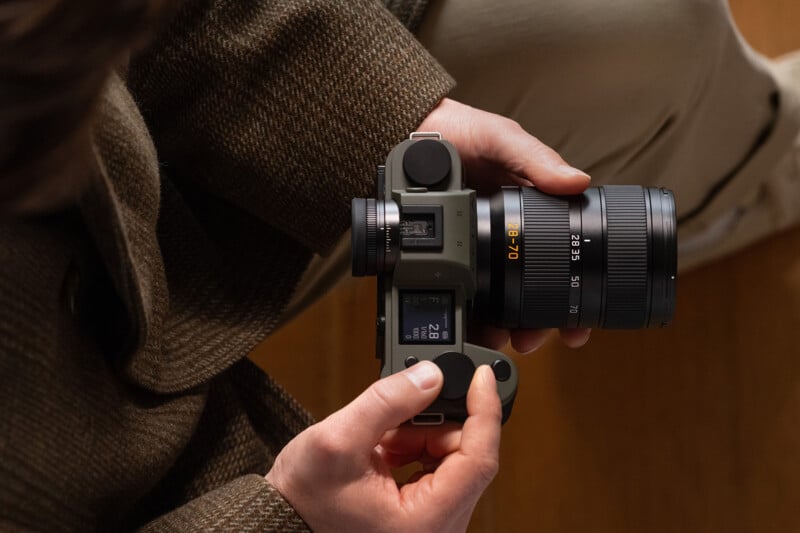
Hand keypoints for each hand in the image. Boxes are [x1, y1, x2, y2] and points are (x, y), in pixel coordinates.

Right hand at [266, 362, 500, 532]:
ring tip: (381, 441)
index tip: (481, 376)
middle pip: (466, 455)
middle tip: (393, 421)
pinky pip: (437, 468)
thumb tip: (432, 375)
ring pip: (451, 458)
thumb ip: (388, 402)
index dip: (484, 411)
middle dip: (433, 425)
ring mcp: (434, 522)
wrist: (282, 523)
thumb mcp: (339, 440)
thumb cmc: (304, 500)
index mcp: (426, 521)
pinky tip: (385, 450)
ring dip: (420, 436)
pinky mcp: (425, 514)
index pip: (479, 459)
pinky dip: (414, 448)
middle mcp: (439, 527)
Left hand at [418, 98, 592, 351]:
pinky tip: (470, 328)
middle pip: (528, 291)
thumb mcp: (501, 139)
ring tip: (501, 338)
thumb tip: (576, 183)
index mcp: (526, 214)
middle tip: (532, 338)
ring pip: (494, 301)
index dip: (573, 295)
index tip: (577, 324)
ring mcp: (472, 250)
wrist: (404, 130)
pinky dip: (466, 316)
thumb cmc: (458, 130)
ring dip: (501, 326)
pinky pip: (457, 293)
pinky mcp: (441, 256)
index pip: (560, 260)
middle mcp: (502, 237)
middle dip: (536, 323)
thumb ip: (534, 159)